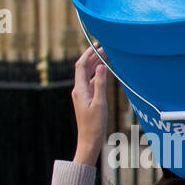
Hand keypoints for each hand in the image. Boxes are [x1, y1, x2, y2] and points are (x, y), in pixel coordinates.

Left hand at [71, 46, 107, 166]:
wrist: (89, 139)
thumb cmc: (94, 124)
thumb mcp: (99, 103)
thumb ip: (99, 84)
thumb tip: (101, 67)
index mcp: (79, 89)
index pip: (81, 66)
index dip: (88, 54)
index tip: (98, 45)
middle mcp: (79, 90)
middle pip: (84, 68)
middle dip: (93, 57)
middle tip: (105, 49)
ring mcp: (82, 94)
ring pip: (87, 75)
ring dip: (95, 65)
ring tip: (106, 57)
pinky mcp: (87, 99)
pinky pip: (91, 82)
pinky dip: (97, 75)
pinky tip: (104, 73)